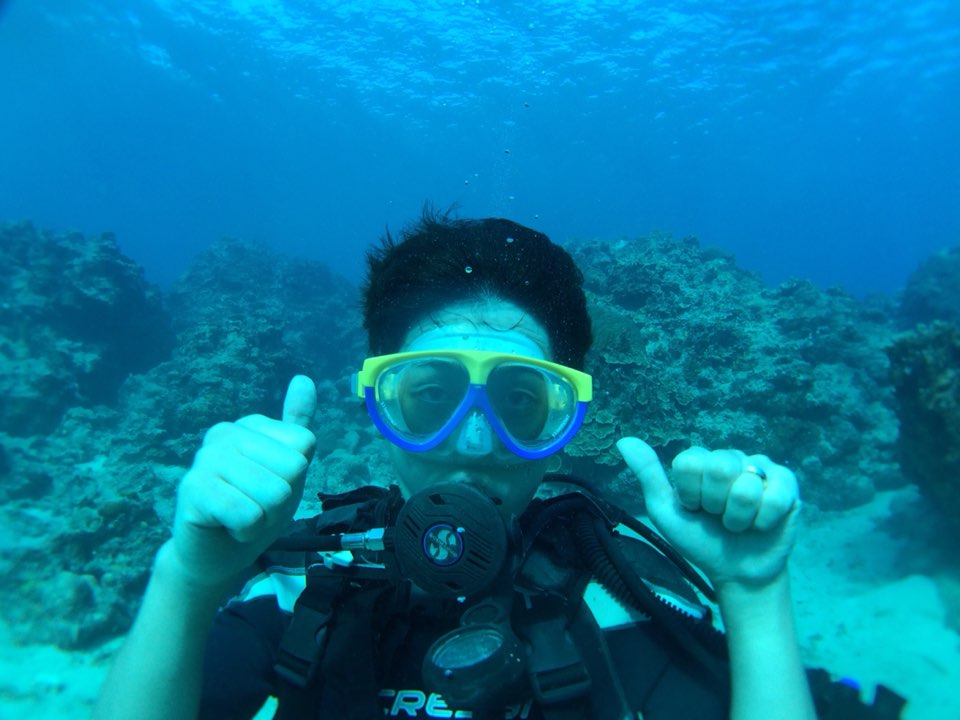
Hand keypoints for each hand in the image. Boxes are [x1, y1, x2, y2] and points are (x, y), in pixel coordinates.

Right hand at [167, 375, 317, 587]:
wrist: (216, 555)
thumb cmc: (255, 508)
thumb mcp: (287, 469)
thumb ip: (297, 426)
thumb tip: (304, 378)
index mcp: (250, 424)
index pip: (304, 445)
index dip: (295, 477)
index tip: (270, 487)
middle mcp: (225, 433)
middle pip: (291, 469)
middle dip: (280, 501)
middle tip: (255, 506)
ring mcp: (205, 458)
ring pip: (273, 494)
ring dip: (263, 518)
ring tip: (241, 516)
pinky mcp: (192, 489)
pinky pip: (247, 514)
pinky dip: (246, 530)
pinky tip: (227, 526)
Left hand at [617, 437, 799, 588]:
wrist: (736, 572)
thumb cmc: (699, 541)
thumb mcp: (666, 512)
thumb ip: (648, 475)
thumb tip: (624, 441)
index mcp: (700, 461)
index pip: (690, 462)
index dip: (690, 494)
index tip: (694, 508)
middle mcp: (731, 458)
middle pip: (719, 468)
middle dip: (715, 504)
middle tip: (718, 517)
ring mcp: (761, 468)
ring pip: (746, 486)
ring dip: (739, 518)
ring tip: (739, 524)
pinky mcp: (787, 485)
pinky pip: (775, 496)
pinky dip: (763, 520)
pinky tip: (761, 524)